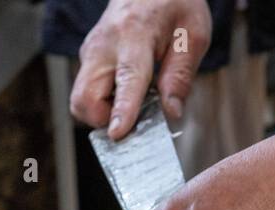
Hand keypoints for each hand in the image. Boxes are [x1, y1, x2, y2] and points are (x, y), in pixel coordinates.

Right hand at [70, 0, 211, 138]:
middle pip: (85, 97)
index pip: (126, 78)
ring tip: (135, 106)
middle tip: (136, 124)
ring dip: (105, 114)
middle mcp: (104, 45)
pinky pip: (88, 92)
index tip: (117, 133)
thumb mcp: (193, 35)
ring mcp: (91, 52)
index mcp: (134, 34)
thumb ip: (181, 76)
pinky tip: (128, 95)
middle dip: (105, 120)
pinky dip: (105, 104)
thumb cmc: (174, 5)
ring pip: (81, 99)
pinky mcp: (88, 58)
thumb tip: (171, 112)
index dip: (121, 109)